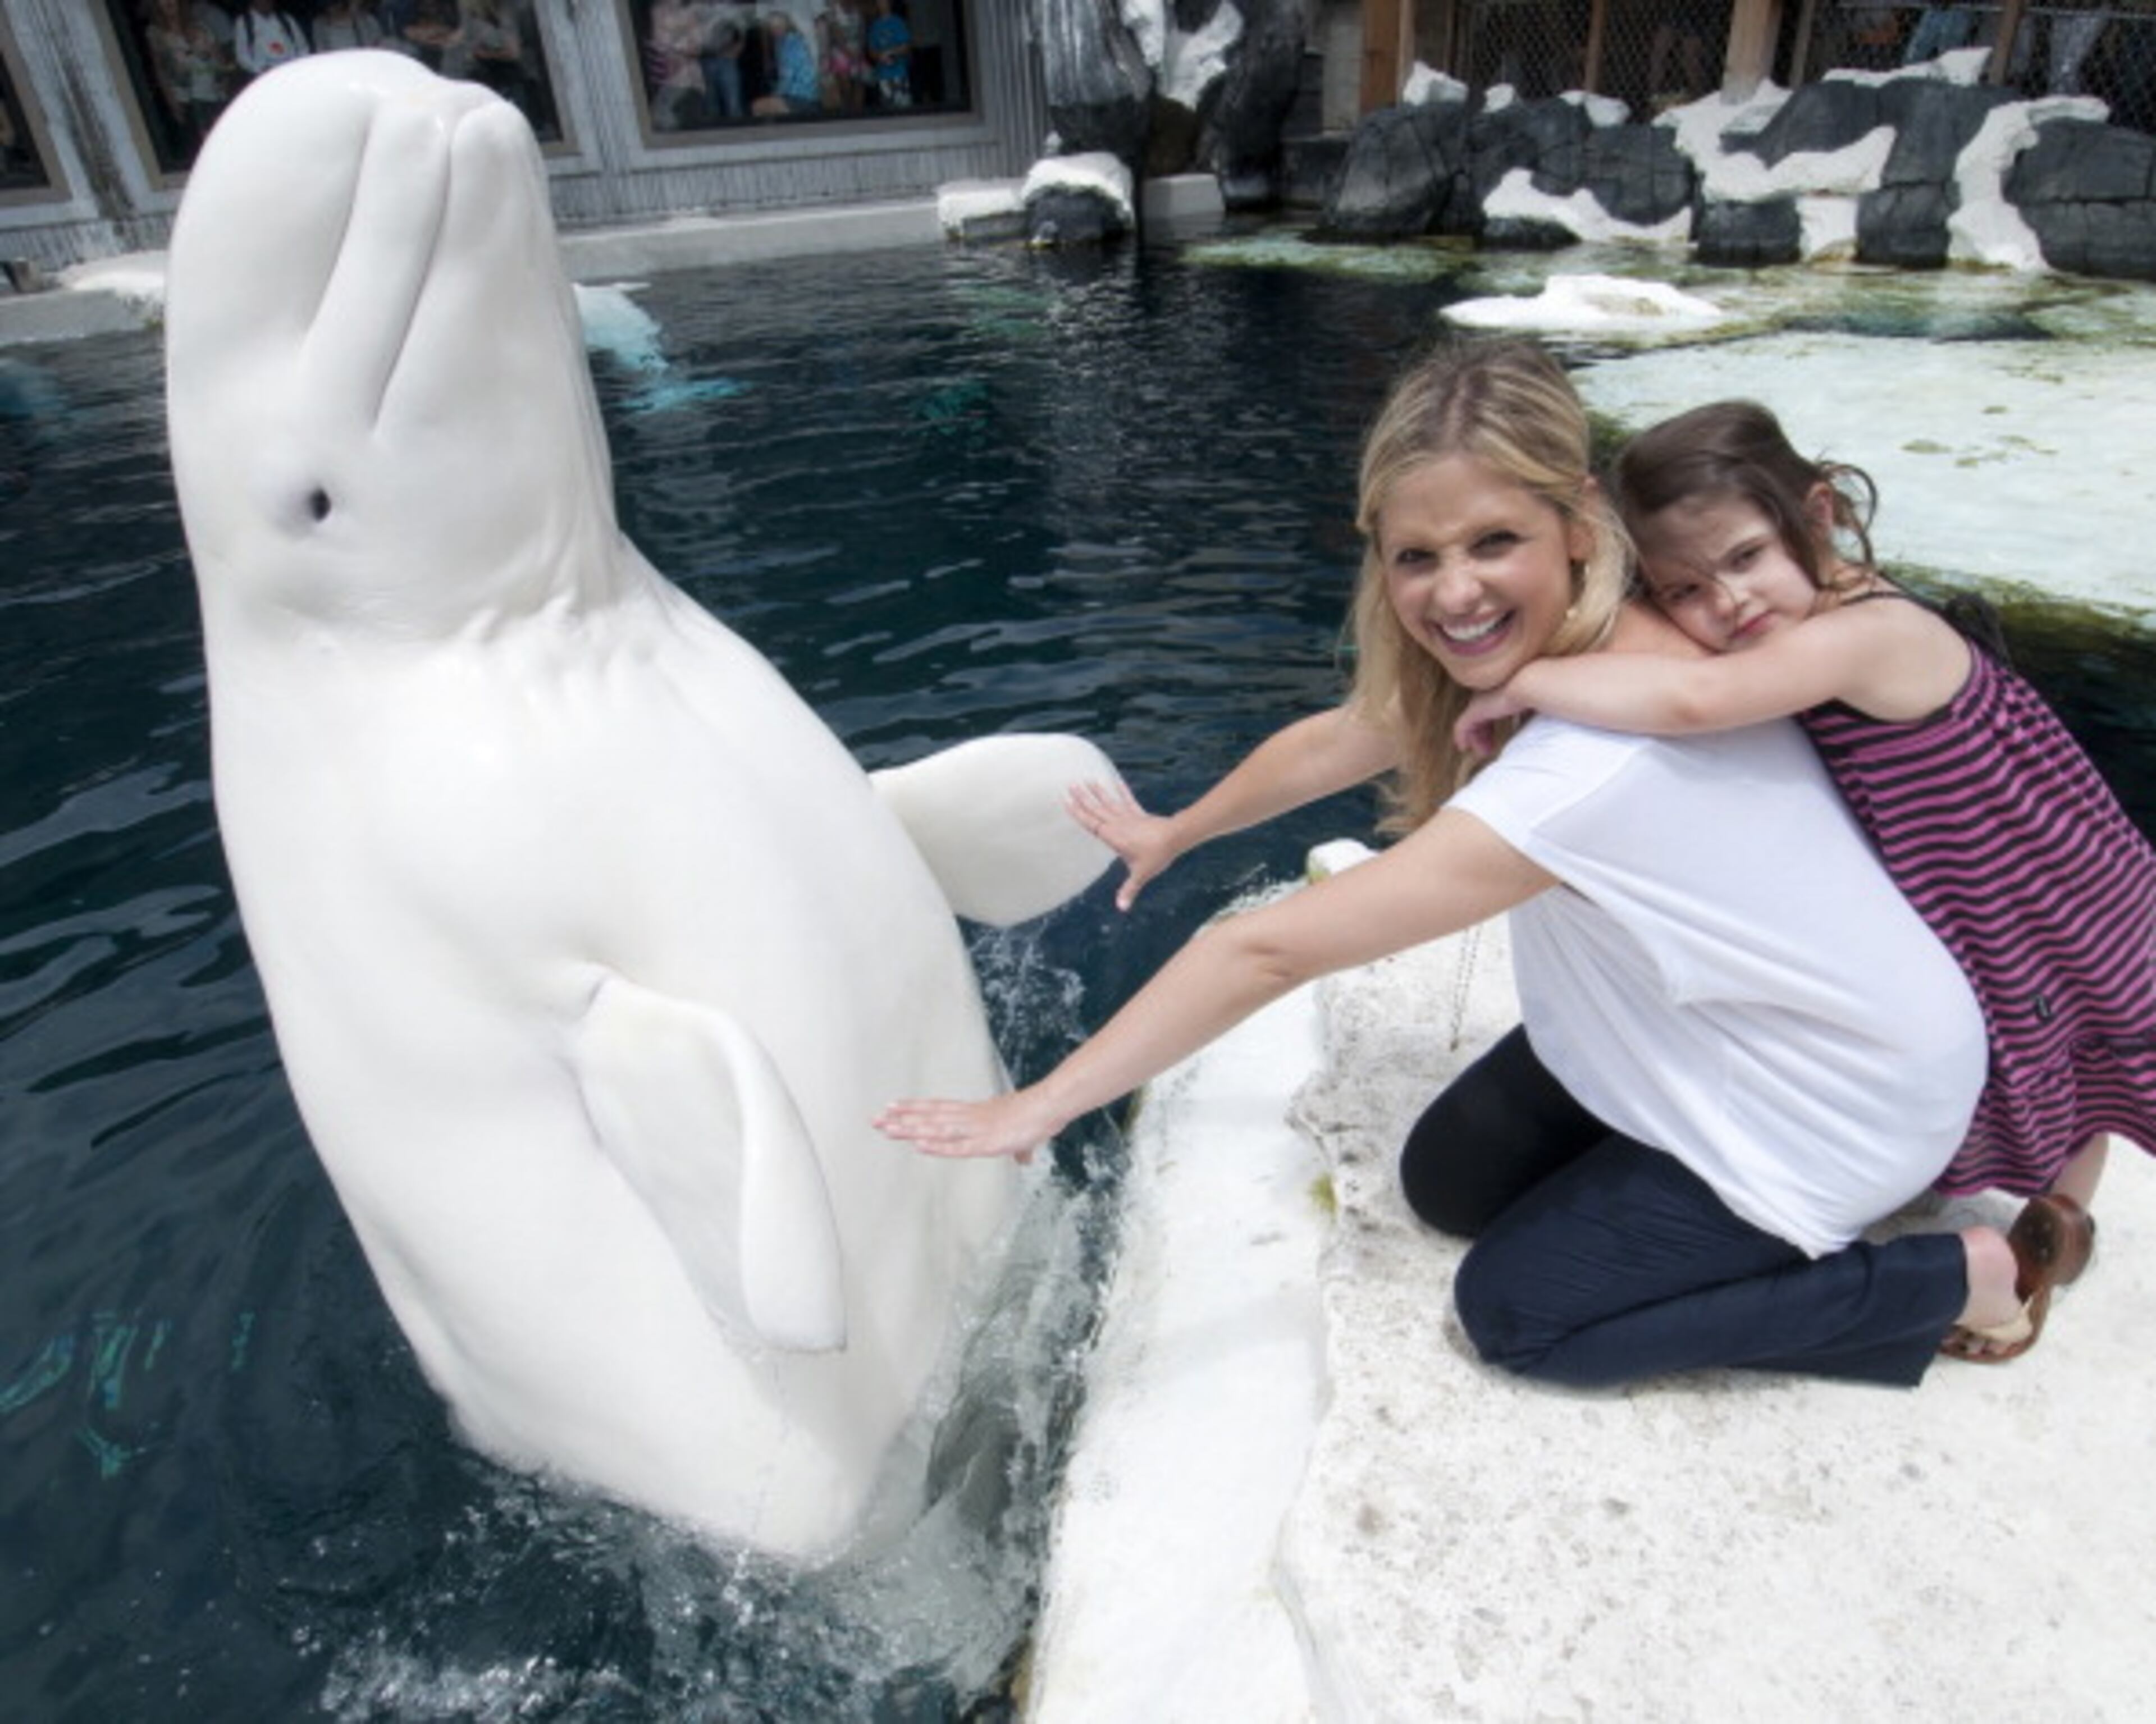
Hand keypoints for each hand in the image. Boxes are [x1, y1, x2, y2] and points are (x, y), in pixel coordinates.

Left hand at [874, 1091, 1054, 1161]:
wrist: (1048, 1108)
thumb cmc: (1037, 1117)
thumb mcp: (1023, 1137)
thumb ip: (1019, 1149)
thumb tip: (1024, 1158)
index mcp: (974, 1113)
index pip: (936, 1108)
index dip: (913, 1109)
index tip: (890, 1107)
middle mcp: (968, 1118)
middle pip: (928, 1117)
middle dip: (901, 1119)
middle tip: (874, 1119)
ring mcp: (975, 1129)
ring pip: (936, 1129)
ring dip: (910, 1129)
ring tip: (886, 1129)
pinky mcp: (986, 1143)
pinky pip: (957, 1146)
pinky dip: (937, 1146)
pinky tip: (919, 1146)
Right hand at [1067, 779, 1178, 911]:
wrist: (1176, 837)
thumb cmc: (1157, 855)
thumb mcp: (1141, 875)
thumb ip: (1129, 890)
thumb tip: (1122, 908)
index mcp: (1113, 837)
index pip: (1091, 823)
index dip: (1078, 813)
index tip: (1066, 801)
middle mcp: (1118, 824)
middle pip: (1096, 810)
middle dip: (1083, 798)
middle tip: (1070, 785)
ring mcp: (1128, 817)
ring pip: (1109, 802)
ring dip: (1098, 792)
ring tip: (1088, 780)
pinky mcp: (1139, 814)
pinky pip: (1127, 799)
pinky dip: (1121, 789)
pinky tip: (1115, 779)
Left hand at [1452, 685, 1530, 757]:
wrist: (1530, 682)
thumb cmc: (1539, 690)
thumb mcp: (1533, 702)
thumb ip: (1529, 711)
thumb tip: (1530, 723)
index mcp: (1501, 688)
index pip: (1493, 706)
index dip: (1494, 722)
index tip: (1499, 735)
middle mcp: (1488, 692)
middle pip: (1482, 714)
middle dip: (1484, 732)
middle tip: (1489, 747)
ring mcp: (1480, 700)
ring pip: (1472, 721)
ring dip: (1477, 738)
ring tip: (1483, 752)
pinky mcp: (1474, 710)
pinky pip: (1462, 726)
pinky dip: (1462, 737)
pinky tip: (1463, 747)